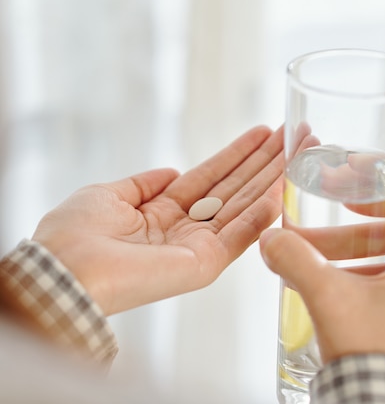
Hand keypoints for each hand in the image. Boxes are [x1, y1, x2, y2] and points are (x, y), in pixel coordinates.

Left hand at [33, 126, 294, 315]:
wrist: (64, 270)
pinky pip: (239, 235)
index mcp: (162, 214)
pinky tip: (283, 187)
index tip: (264, 133)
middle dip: (265, 161)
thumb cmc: (75, 234)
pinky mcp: (203, 264)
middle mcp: (185, 230)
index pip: (210, 178)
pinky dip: (262, 213)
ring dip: (273, 177)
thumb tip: (171, 172)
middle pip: (234, 188)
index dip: (237, 155)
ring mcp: (197, 248)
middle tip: (297, 134)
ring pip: (243, 206)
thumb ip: (143, 184)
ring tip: (301, 150)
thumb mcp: (108, 194)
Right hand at [259, 192, 384, 363]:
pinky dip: (360, 282)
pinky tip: (325, 291)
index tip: (347, 193)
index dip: (380, 189)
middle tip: (311, 235)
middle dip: (347, 234)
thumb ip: (297, 261)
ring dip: (348, 260)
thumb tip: (272, 239)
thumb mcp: (330, 300)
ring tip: (306, 268)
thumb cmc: (378, 359)